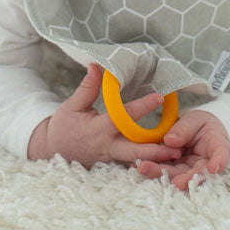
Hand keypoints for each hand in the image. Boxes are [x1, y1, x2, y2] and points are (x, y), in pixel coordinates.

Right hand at [27, 64, 183, 168]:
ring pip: (137, 160)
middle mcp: (107, 146)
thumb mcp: (71, 106)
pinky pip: (132, 164)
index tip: (159, 97)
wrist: (52, 151)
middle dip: (156, 149)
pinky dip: (147, 163)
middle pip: (135, 149)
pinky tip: (165, 162)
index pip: (123, 117)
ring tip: (178, 155)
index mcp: (98, 130)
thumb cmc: (63, 126)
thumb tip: (96, 65)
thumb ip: (87, 88)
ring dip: (156, 159)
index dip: (142, 107)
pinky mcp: (112, 164)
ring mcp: (110, 159)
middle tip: (177, 146)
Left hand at [135, 110, 229, 189]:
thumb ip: (185, 128)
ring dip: (161, 174)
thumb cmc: (203, 123)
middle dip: (184, 178)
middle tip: (175, 183)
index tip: (213, 168)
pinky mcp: (176, 169)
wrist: (199, 129)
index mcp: (216, 147)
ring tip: (143, 168)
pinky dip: (153, 169)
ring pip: (177, 174)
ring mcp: (189, 168)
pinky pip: (165, 170)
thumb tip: (170, 140)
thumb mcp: (196, 119)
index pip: (220, 155)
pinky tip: (139, 165)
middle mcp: (204, 163)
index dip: (218, 162)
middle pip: (195, 172)